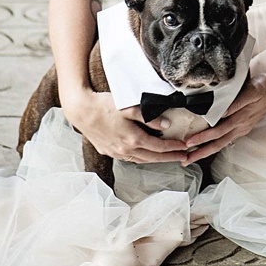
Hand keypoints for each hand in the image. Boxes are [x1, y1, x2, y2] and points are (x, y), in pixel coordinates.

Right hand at [63, 89, 189, 164]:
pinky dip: (141, 158)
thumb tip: (167, 125)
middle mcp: (126, 149)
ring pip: (141, 160)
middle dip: (170, 158)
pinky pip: (129, 158)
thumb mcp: (129, 108)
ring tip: (167, 157)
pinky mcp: (107, 151)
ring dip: (155, 159)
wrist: (81, 110)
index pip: (159, 147)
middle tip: (184, 158)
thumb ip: (149, 117)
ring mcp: (116, 152)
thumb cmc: (104, 105)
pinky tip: (144, 154)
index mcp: (133, 139)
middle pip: (153, 158)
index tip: (185, 147)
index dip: (174, 147)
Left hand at [181, 71, 265, 164]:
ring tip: (191, 156)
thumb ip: (236, 103)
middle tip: (185, 160)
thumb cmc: (263, 87)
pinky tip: (206, 146)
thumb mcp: (250, 91)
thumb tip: (222, 113)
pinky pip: (225, 138)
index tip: (188, 143)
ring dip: (206, 151)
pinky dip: (213, 144)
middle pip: (218, 144)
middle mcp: (240, 127)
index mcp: (241, 119)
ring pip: (221, 143)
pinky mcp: (241, 126)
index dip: (202, 138)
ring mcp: (241, 128)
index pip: (218, 132)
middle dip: (201, 153)